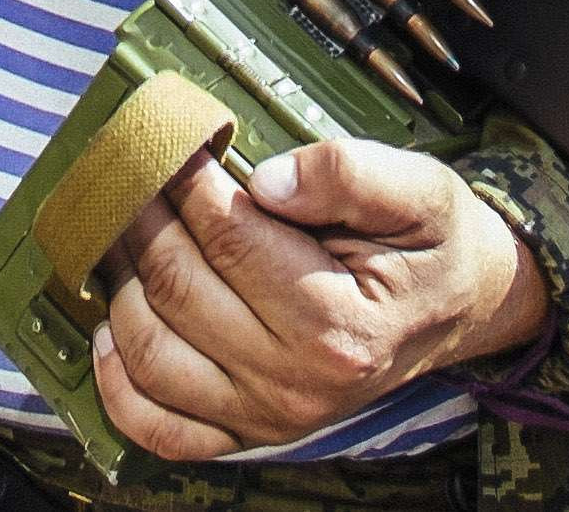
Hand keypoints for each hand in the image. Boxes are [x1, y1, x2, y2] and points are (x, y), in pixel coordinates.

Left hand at [93, 141, 553, 460]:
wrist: (457, 307)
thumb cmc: (433, 242)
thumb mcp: (422, 189)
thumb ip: (349, 174)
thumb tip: (266, 181)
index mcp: (338, 322)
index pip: (226, 234)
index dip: (183, 176)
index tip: (170, 137)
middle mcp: (298, 382)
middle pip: (176, 287)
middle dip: (140, 216)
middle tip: (130, 170)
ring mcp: (268, 416)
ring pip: (151, 352)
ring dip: (119, 283)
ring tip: (125, 229)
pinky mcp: (248, 431)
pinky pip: (160, 426)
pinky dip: (119, 384)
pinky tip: (111, 327)